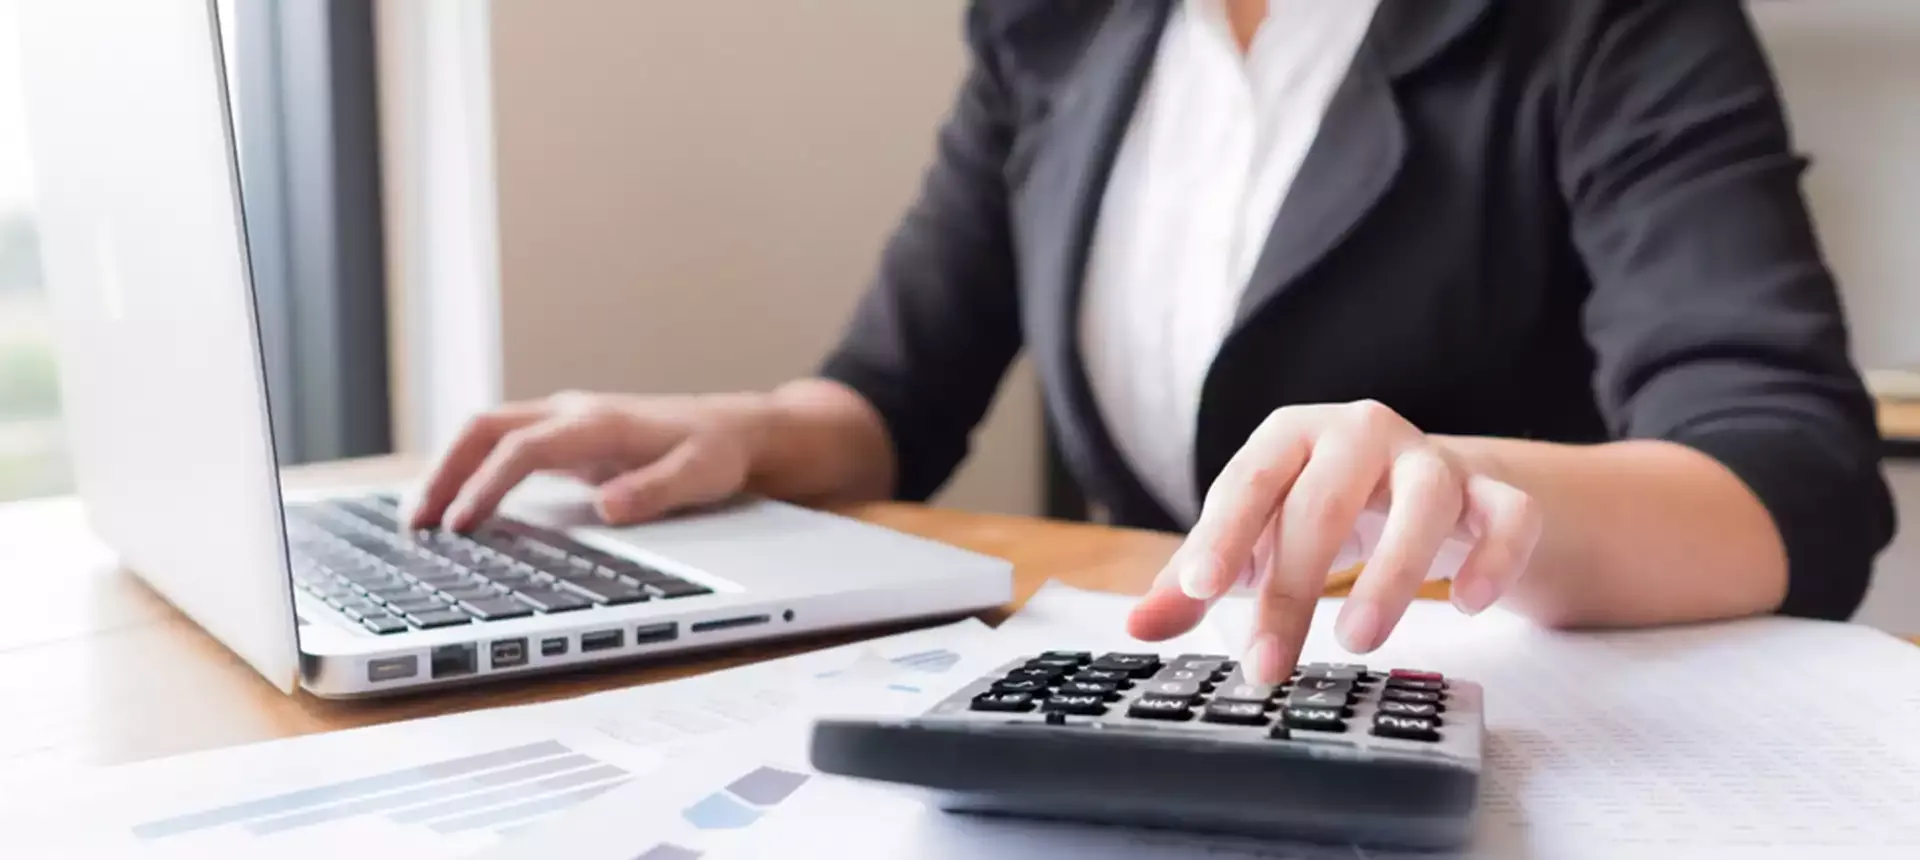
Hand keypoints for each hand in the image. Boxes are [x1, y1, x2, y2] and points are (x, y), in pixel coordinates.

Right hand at [408, 391, 765, 531]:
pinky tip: (456, 507)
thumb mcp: (700, 476)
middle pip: (484, 429)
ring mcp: (564, 422)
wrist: (736, 429)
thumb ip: (656, 490)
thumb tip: (608, 507)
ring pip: (486, 432)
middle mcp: (572, 414)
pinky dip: (470, 470)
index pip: (522, 449)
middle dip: (443, 473)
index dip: (486, 486)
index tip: (462, 525)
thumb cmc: (717, 453)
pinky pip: (502, 446)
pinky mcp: (564, 437)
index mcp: (598, 423)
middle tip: (415, 524)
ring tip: (420, 520)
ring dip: (449, 469)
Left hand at [1125, 401, 1542, 684]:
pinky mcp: (1494, 493)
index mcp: (1290, 437)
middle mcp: (1361, 432)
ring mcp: (1433, 459)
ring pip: (1424, 498)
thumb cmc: (1318, 511)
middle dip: (1293, 586)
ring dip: (1392, 572)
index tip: (1199, 591)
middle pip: (1325, 499)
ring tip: (1358, 640)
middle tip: (1269, 664)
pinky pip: (1508, 515)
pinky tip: (1467, 605)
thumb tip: (1139, 627)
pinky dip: (1494, 557)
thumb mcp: (1256, 538)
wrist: (1426, 489)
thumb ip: (1197, 579)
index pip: (1249, 481)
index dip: (1223, 534)